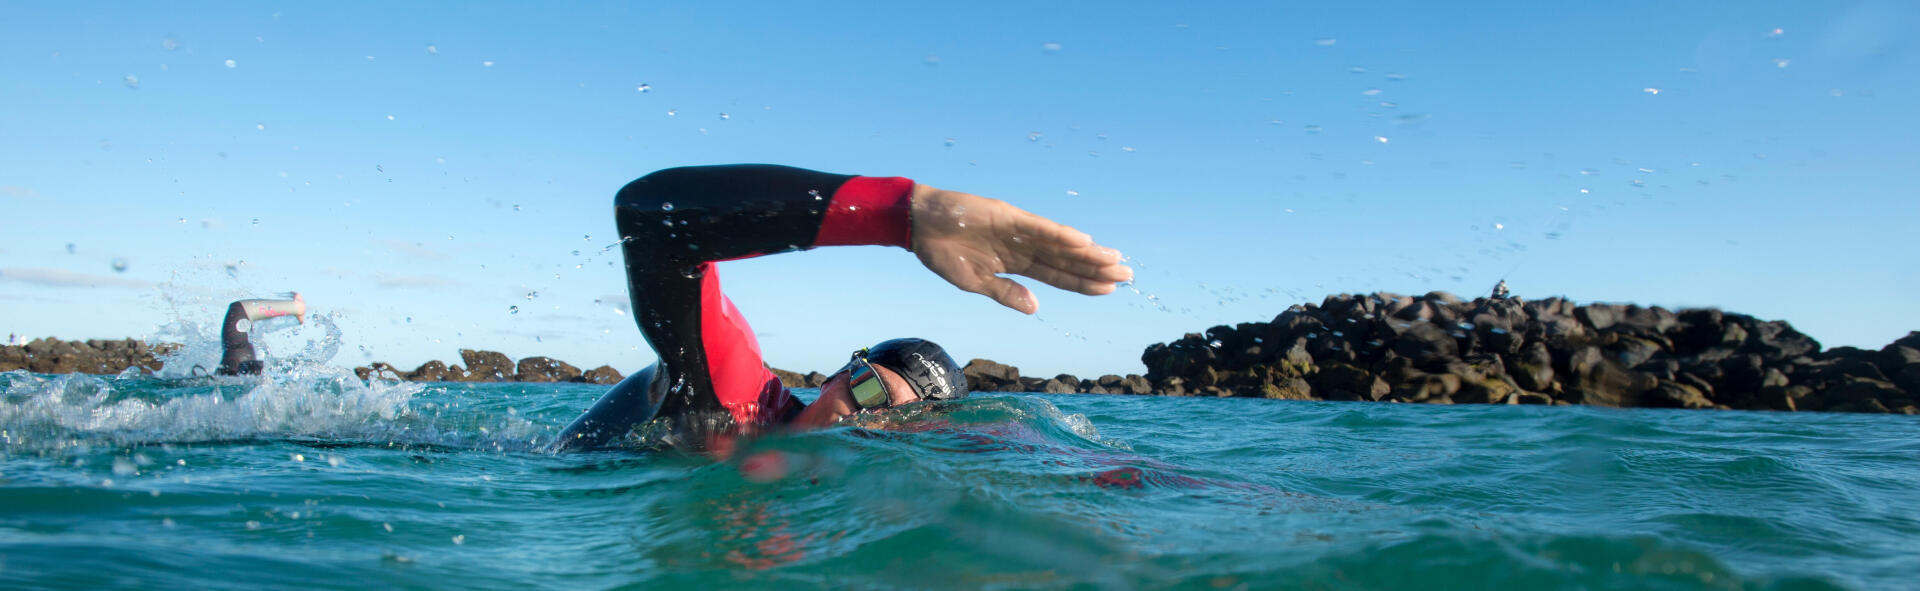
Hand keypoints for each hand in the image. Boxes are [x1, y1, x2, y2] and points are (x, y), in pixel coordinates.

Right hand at [909, 184, 1132, 313]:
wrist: (919, 224)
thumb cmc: (943, 253)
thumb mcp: (974, 282)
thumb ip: (1005, 293)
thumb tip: (1035, 308)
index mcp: (1016, 264)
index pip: (1058, 276)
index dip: (1084, 283)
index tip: (1111, 290)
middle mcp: (1024, 246)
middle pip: (1067, 260)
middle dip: (1096, 268)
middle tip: (1129, 275)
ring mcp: (1018, 230)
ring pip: (1060, 244)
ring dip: (1087, 253)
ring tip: (1115, 261)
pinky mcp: (1008, 216)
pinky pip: (1039, 228)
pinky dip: (1061, 235)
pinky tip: (1084, 243)